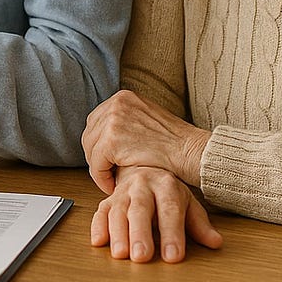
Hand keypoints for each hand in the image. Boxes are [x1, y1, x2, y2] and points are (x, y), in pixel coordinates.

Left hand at [81, 89, 210, 193]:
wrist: (191, 152)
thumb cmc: (174, 143)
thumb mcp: (146, 120)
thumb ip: (126, 121)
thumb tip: (104, 138)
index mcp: (123, 97)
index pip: (97, 121)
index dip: (99, 144)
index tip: (106, 160)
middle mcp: (116, 103)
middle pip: (90, 133)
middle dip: (96, 155)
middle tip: (107, 172)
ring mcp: (113, 120)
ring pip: (90, 149)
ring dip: (99, 167)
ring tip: (111, 179)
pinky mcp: (112, 140)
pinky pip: (96, 164)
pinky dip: (101, 177)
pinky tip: (112, 184)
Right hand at [90, 166, 220, 262]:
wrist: (143, 170)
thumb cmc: (168, 194)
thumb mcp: (188, 205)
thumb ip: (199, 225)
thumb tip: (216, 242)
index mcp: (167, 186)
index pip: (170, 211)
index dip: (172, 234)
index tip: (173, 257)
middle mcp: (143, 186)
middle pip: (140, 209)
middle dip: (140, 234)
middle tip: (141, 257)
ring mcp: (123, 192)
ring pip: (118, 211)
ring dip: (117, 233)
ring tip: (120, 254)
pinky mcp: (108, 200)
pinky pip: (100, 212)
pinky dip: (98, 226)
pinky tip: (98, 241)